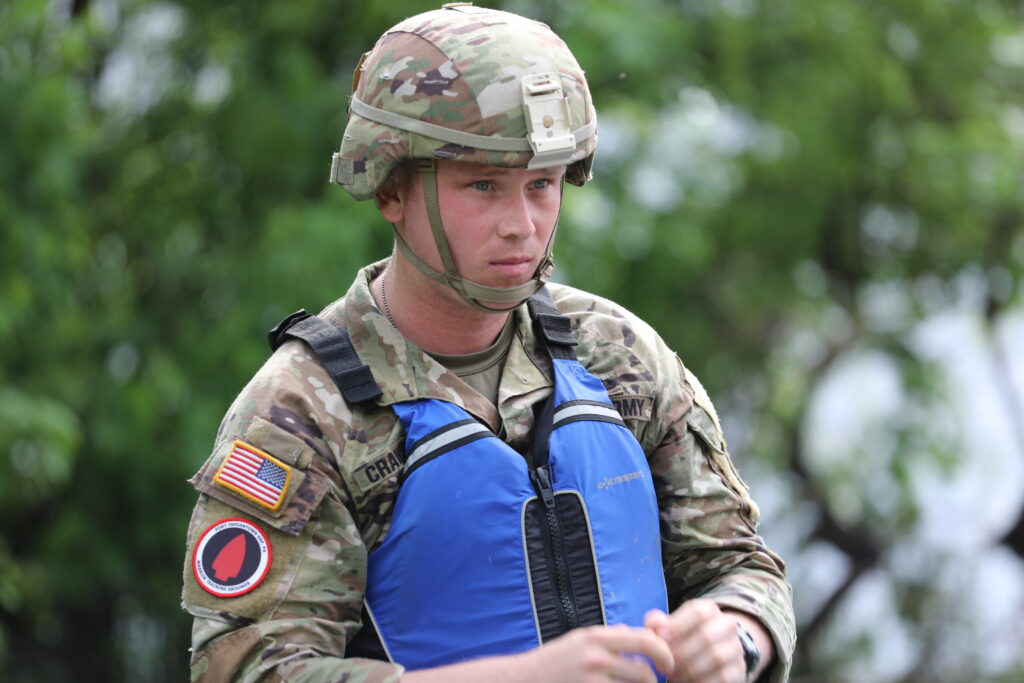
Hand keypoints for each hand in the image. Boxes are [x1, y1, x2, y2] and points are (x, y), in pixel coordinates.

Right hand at [519, 624, 675, 681]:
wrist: (518, 681)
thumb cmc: (551, 664)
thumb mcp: (578, 641)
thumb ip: (606, 638)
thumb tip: (633, 633)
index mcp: (597, 637)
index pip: (645, 639)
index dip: (663, 653)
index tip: (668, 665)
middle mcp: (596, 656)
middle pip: (643, 672)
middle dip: (653, 682)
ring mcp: (591, 680)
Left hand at [644, 600, 749, 682]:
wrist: (713, 654)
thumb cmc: (685, 639)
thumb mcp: (673, 627)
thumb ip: (659, 624)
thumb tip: (653, 625)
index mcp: (709, 610)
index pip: (697, 612)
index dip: (677, 625)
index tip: (660, 638)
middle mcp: (727, 625)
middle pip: (706, 636)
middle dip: (680, 652)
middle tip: (663, 664)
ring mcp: (736, 648)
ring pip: (715, 657)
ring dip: (689, 669)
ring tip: (672, 675)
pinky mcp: (739, 670)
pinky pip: (722, 676)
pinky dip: (701, 680)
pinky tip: (687, 682)